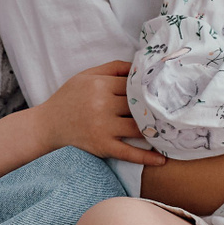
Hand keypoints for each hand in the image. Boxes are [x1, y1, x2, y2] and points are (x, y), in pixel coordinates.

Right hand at [36, 61, 166, 166]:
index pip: (133, 85)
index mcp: (100, 85)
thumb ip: (113, 67)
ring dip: (156, 130)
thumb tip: (140, 64)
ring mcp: (102, 127)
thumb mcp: (87, 75)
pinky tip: (161, 160)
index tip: (165, 92)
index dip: (149, 88)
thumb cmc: (69, 97)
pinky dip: (146, 157)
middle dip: (155, 109)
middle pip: (138, 106)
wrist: (47, 125)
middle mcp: (102, 105)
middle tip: (175, 111)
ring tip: (172, 131)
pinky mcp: (101, 146)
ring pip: (138, 128)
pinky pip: (128, 152)